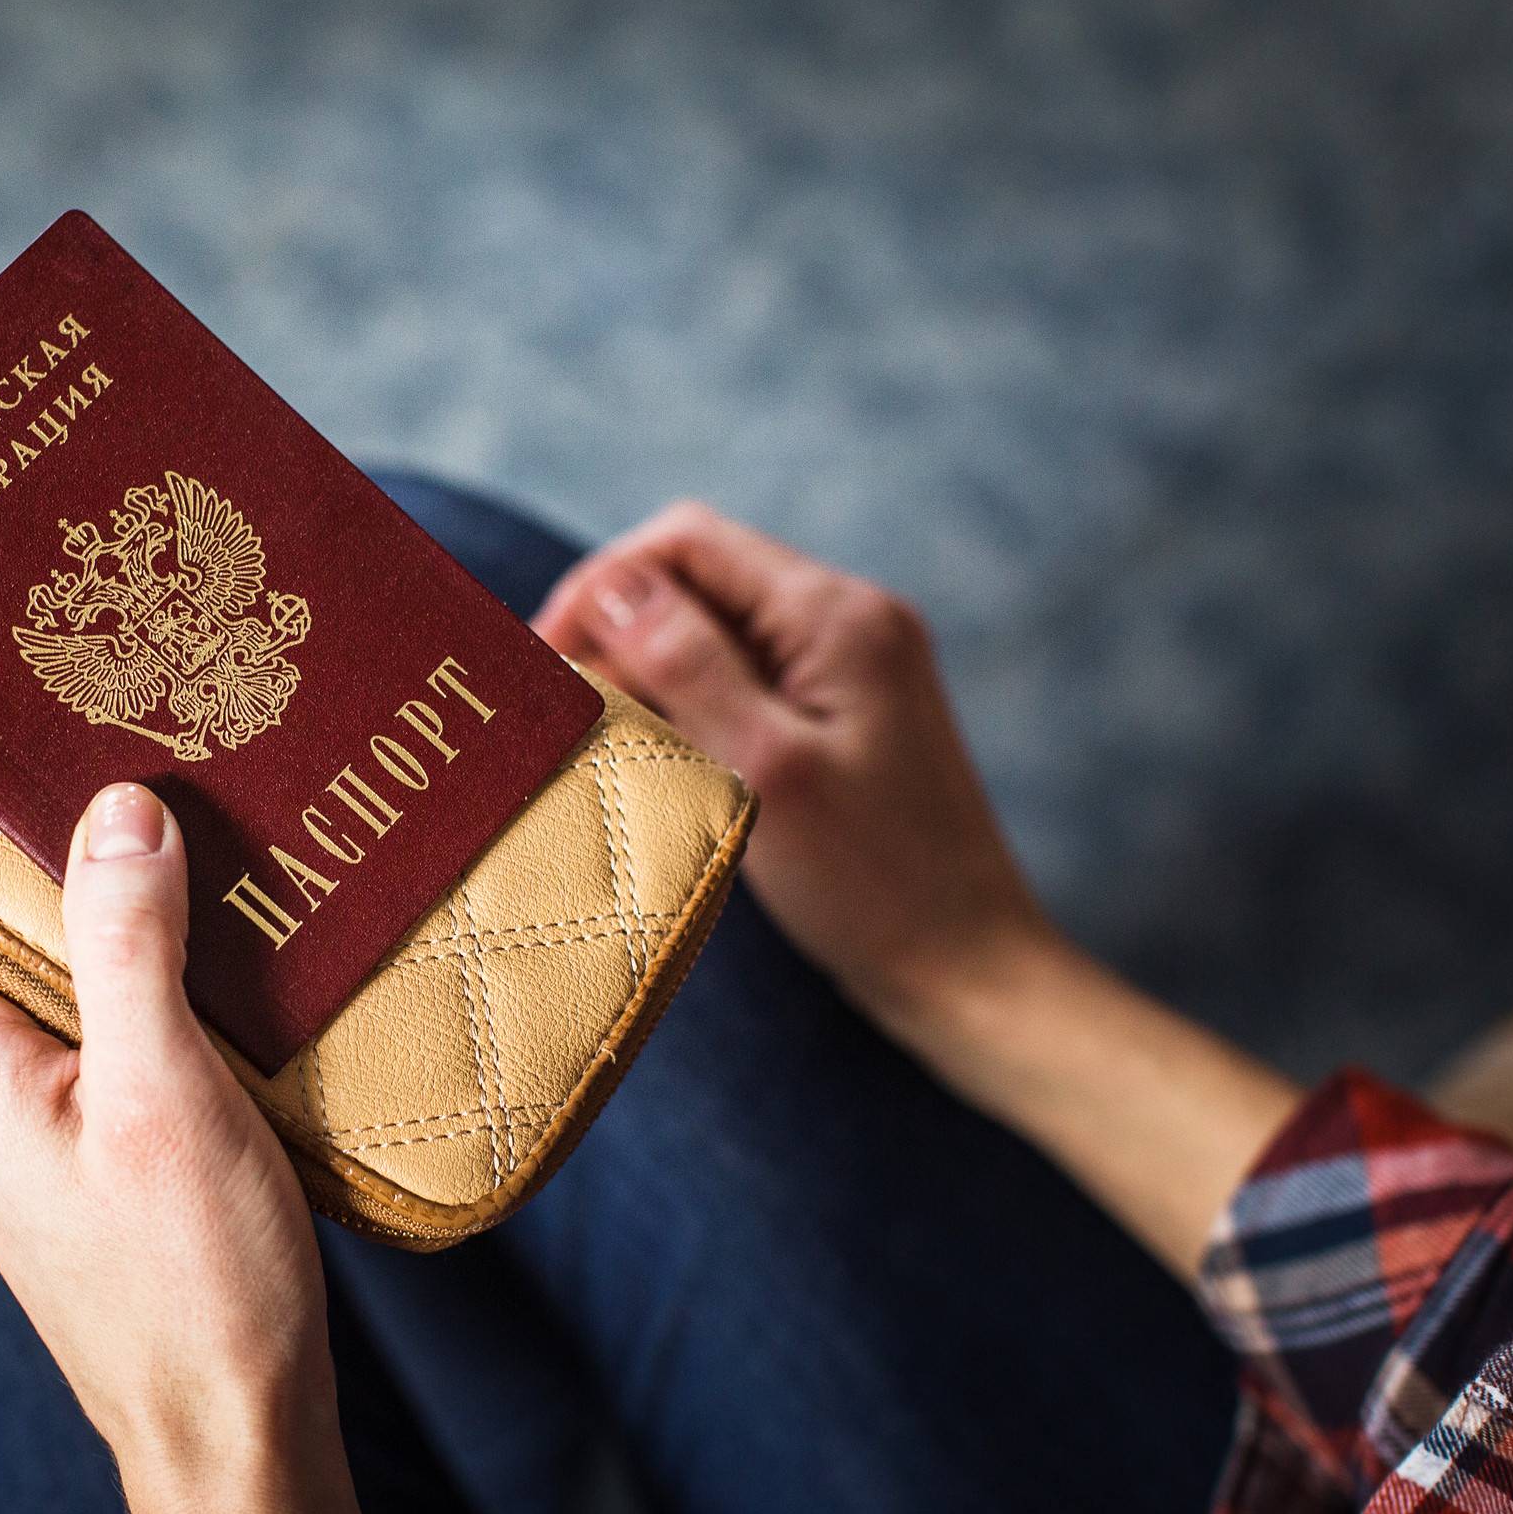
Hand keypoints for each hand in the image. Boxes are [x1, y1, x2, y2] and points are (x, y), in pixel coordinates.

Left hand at [0, 783, 372, 1513]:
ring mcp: (27, 1102)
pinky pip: (96, 999)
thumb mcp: (161, 1098)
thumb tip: (110, 805)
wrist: (230, 1432)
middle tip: (111, 695)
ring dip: (102, 872)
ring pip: (45, 946)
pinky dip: (142, 942)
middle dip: (39, 805)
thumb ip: (124, 947)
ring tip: (173, 768)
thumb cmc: (188, 1287)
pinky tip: (213, 899)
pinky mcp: (90, 1127)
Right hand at [533, 502, 1298, 1276]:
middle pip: (697, 581)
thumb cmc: (873, 884)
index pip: (684, 543)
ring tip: (605, 747)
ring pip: (713, 633)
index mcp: (835, 615)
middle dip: (618, 635)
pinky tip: (662, 765)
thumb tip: (612, 585)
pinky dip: (689, 711)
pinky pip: (744, 682)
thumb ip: (687, 664)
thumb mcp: (763, 768)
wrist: (968, 970)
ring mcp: (852, 668)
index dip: (600, 589)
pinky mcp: (845, 717)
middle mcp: (850, 621)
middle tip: (565, 717)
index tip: (544, 666)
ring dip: (648, 678)